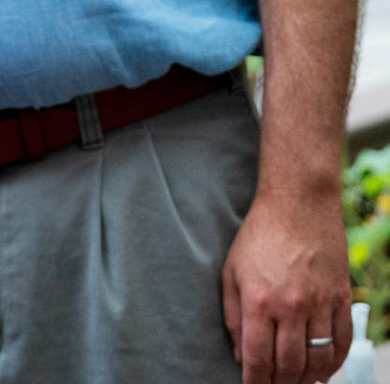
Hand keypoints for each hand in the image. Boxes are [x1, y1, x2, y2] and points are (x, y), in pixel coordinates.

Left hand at [221, 187, 352, 383]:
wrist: (298, 206)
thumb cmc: (258, 237)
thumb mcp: (231, 272)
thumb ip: (232, 316)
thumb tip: (241, 355)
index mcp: (259, 301)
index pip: (257, 358)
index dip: (255, 381)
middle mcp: (291, 307)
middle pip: (290, 365)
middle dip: (280, 383)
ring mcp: (320, 304)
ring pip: (318, 359)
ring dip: (307, 379)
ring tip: (296, 382)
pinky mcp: (341, 298)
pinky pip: (342, 341)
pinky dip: (334, 361)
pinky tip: (323, 369)